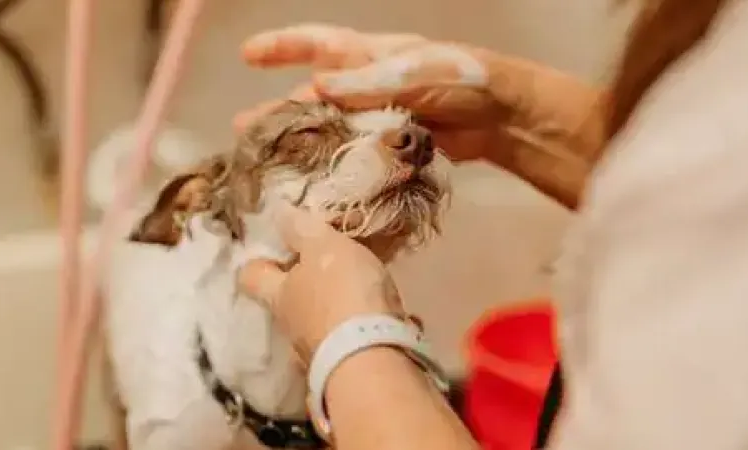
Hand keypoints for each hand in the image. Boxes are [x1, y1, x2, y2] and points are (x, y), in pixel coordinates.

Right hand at [234, 24, 511, 160]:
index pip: (318, 43)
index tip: (247, 56)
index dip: (282, 47)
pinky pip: (356, 152)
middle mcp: (368, 82)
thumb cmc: (462, 79)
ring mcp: (379, 115)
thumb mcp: (412, 74)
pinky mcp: (393, 144)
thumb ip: (365, 81)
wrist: (503, 116)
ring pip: (331, 128)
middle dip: (280, 110)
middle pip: (315, 95)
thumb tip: (316, 85)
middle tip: (245, 130)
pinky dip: (335, 164)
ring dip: (302, 142)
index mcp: (370, 55)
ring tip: (271, 162)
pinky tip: (314, 180)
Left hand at [238, 202, 403, 362]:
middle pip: (288, 301)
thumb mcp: (325, 248)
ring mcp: (318, 351)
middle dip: (306, 285)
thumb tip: (278, 212)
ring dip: (339, 309)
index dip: (257, 262)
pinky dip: (367, 328)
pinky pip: (353, 341)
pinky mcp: (348, 367)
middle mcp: (291, 326)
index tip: (271, 249)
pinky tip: (391, 317)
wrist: (374, 358)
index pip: (251, 277)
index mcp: (279, 295)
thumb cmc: (342, 294)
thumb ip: (303, 230)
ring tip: (369, 290)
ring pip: (321, 323)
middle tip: (331, 265)